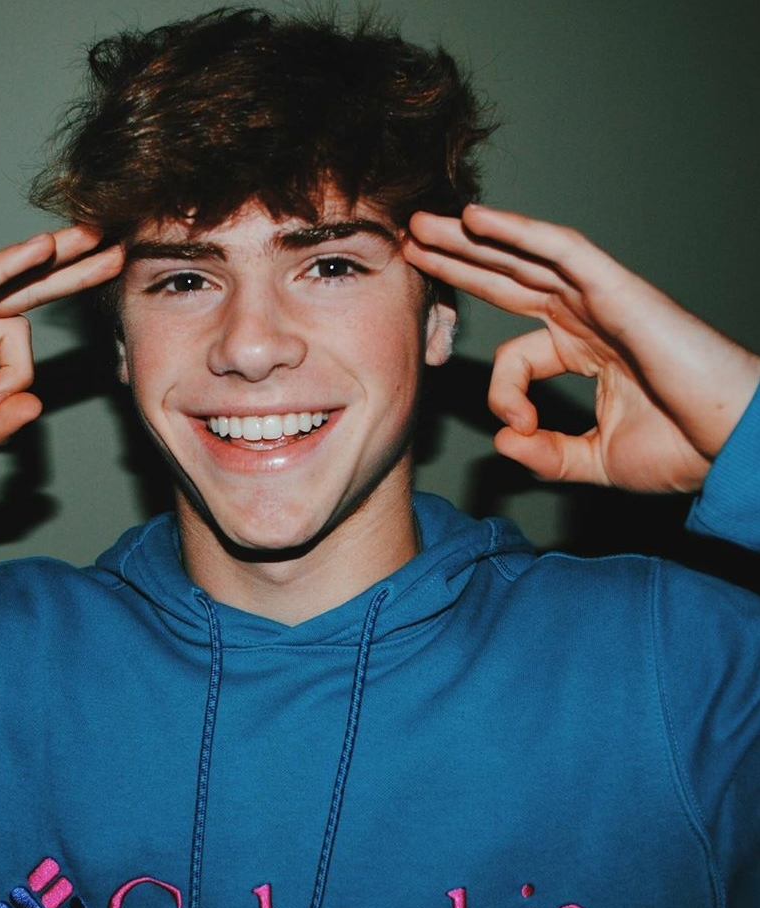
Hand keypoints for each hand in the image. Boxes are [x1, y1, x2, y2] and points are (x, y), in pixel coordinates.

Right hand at [0, 227, 122, 488]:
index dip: (23, 370)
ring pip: (4, 288)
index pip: (12, 324)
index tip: (5, 404)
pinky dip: (4, 267)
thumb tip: (35, 405)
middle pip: (18, 284)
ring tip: (100, 244)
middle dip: (68, 265)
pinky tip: (41, 249)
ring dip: (55, 272)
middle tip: (113, 242)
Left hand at [401, 204, 759, 492]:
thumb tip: (503, 441)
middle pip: (505, 278)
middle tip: (409, 246)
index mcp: (583, 351)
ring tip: (422, 222)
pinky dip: (518, 232)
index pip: (513, 356)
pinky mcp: (619, 289)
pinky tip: (475, 218)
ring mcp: (602, 298)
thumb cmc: (684, 449)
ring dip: (469, 238)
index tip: (517, 426)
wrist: (735, 448)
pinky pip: (561, 251)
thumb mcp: (594, 460)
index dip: (501, 392)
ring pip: (523, 256)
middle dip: (455, 262)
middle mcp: (587, 316)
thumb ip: (545, 454)